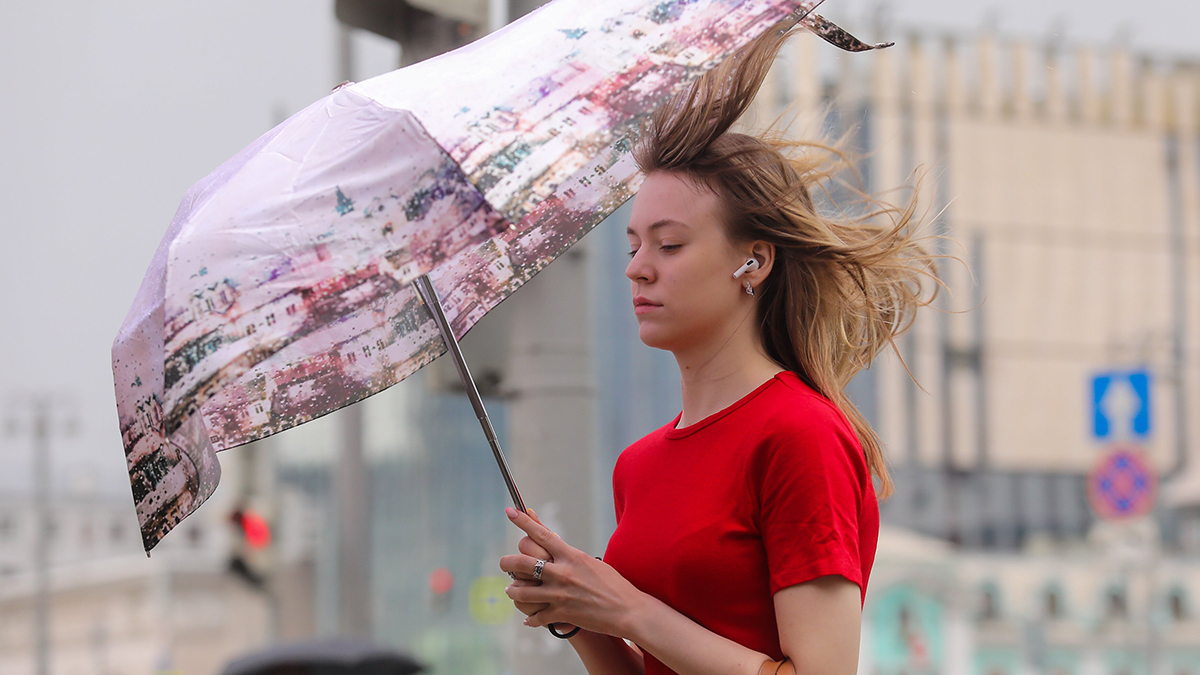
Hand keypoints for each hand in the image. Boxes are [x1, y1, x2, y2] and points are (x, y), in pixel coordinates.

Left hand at [499, 506, 645, 636]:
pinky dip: (531, 618)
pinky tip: (529, 619)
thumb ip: (570, 555)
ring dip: (513, 591)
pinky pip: (536, 616)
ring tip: (510, 590)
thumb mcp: (591, 562)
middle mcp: (562, 573)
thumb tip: (555, 543)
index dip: (523, 521)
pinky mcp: (561, 614)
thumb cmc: (614, 584)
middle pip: (522, 562)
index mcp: (570, 556)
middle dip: (507, 562)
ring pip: (522, 592)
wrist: (628, 610)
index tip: (510, 511)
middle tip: (504, 563)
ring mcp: (559, 594)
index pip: (541, 534)